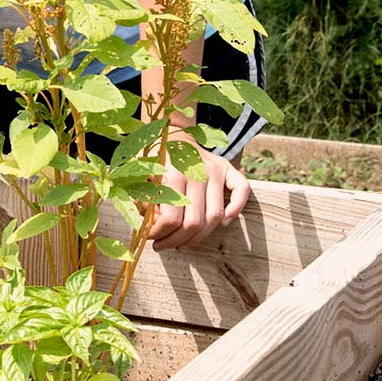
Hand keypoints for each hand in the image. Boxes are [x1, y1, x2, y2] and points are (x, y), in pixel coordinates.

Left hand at [149, 136, 249, 250]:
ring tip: (182, 242)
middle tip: (163, 245)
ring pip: (215, 216)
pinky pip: (242, 190)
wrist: (172, 135)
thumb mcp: (139, 176)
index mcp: (172, 173)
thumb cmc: (153, 160)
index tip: (151, 238)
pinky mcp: (227, 168)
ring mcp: (215, 170)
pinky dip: (236, 209)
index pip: (171, 218)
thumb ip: (142, 199)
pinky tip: (223, 223)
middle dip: (176, 241)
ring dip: (199, 237)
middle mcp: (197, 172)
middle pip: (194, 222)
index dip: (160, 234)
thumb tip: (149, 225)